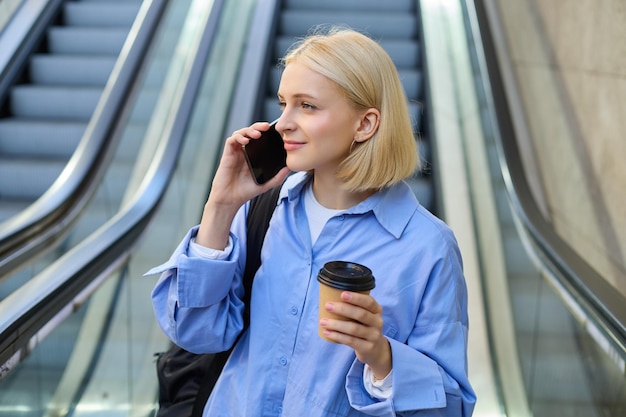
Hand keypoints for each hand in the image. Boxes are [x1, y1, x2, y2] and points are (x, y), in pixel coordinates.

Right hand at [196, 122, 289, 248]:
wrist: (230, 200)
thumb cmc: (245, 192)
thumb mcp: (267, 184)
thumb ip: (278, 176)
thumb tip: (290, 168)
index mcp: (253, 156)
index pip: (259, 139)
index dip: (266, 132)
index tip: (275, 131)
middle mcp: (244, 152)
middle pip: (250, 132)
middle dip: (258, 126)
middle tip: (267, 126)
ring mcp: (235, 153)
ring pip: (240, 133)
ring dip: (248, 130)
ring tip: (257, 134)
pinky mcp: (227, 155)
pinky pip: (231, 140)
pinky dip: (238, 137)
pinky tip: (246, 140)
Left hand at [319, 291, 391, 379]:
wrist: (375, 349)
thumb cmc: (363, 326)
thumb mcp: (365, 315)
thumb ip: (354, 306)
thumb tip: (329, 295)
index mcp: (377, 310)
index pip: (369, 302)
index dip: (356, 298)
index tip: (342, 294)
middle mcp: (378, 322)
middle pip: (361, 314)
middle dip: (343, 309)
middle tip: (328, 306)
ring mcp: (374, 336)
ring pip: (354, 329)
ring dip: (336, 324)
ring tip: (323, 322)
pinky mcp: (368, 348)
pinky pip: (351, 341)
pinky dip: (337, 336)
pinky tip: (327, 332)